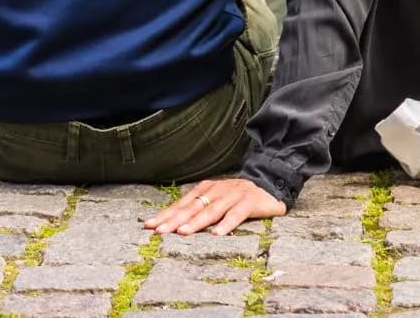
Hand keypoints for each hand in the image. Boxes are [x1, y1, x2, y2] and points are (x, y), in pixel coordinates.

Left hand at [144, 178, 286, 235]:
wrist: (270, 185)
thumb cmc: (238, 198)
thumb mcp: (216, 201)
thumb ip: (199, 210)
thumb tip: (173, 224)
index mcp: (206, 190)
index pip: (182, 204)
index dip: (165, 214)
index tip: (148, 225)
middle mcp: (216, 190)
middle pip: (192, 207)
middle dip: (174, 220)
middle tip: (159, 231)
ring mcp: (233, 195)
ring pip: (211, 210)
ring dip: (196, 222)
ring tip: (182, 233)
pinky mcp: (249, 202)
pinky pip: (236, 215)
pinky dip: (226, 224)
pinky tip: (217, 234)